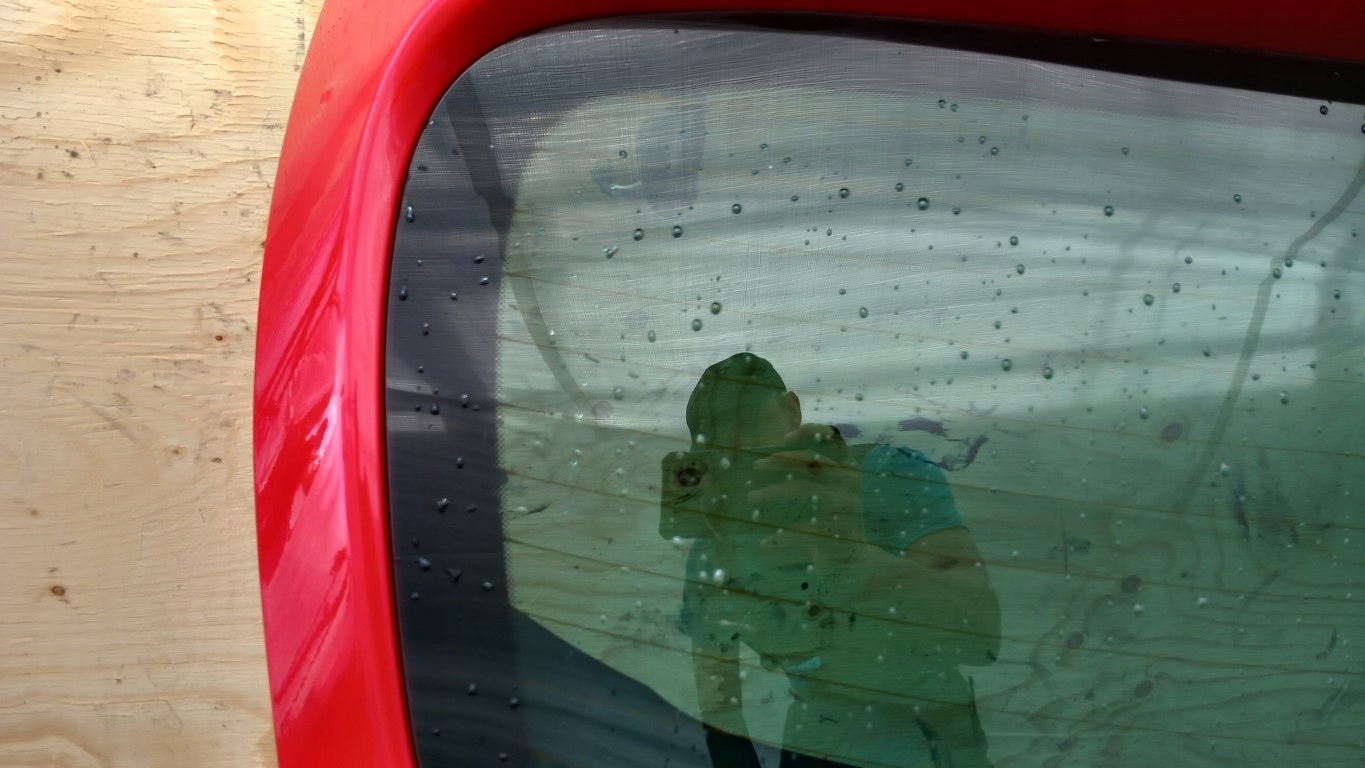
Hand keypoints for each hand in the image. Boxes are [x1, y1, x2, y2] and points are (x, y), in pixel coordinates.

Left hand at [746, 425, 869, 578]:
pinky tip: (765, 545)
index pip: (835, 439)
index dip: (811, 431)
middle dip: (779, 460)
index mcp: (849, 470)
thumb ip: (810, 474)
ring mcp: (846, 507)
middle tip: (755, 466)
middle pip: (811, 461)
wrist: (857, 565)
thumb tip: (768, 454)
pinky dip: (780, 539)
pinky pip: (801, 531)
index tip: (784, 437)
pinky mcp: (837, 533)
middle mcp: (850, 483)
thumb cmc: (834, 524)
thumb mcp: (828, 495)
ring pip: (801, 488)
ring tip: (750, 497)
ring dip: (771, 491)